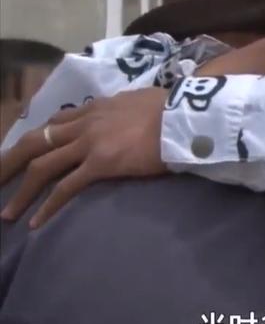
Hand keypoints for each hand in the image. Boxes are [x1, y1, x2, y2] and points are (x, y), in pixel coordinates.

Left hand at [0, 87, 168, 228]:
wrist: (187, 116)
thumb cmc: (176, 108)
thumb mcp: (144, 101)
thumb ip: (129, 110)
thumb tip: (129, 115)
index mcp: (98, 107)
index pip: (57, 123)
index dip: (39, 140)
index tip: (27, 154)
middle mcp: (86, 123)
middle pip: (35, 142)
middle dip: (9, 162)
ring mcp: (90, 143)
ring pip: (41, 166)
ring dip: (21, 191)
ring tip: (7, 213)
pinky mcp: (101, 163)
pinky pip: (66, 187)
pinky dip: (47, 206)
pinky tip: (36, 223)